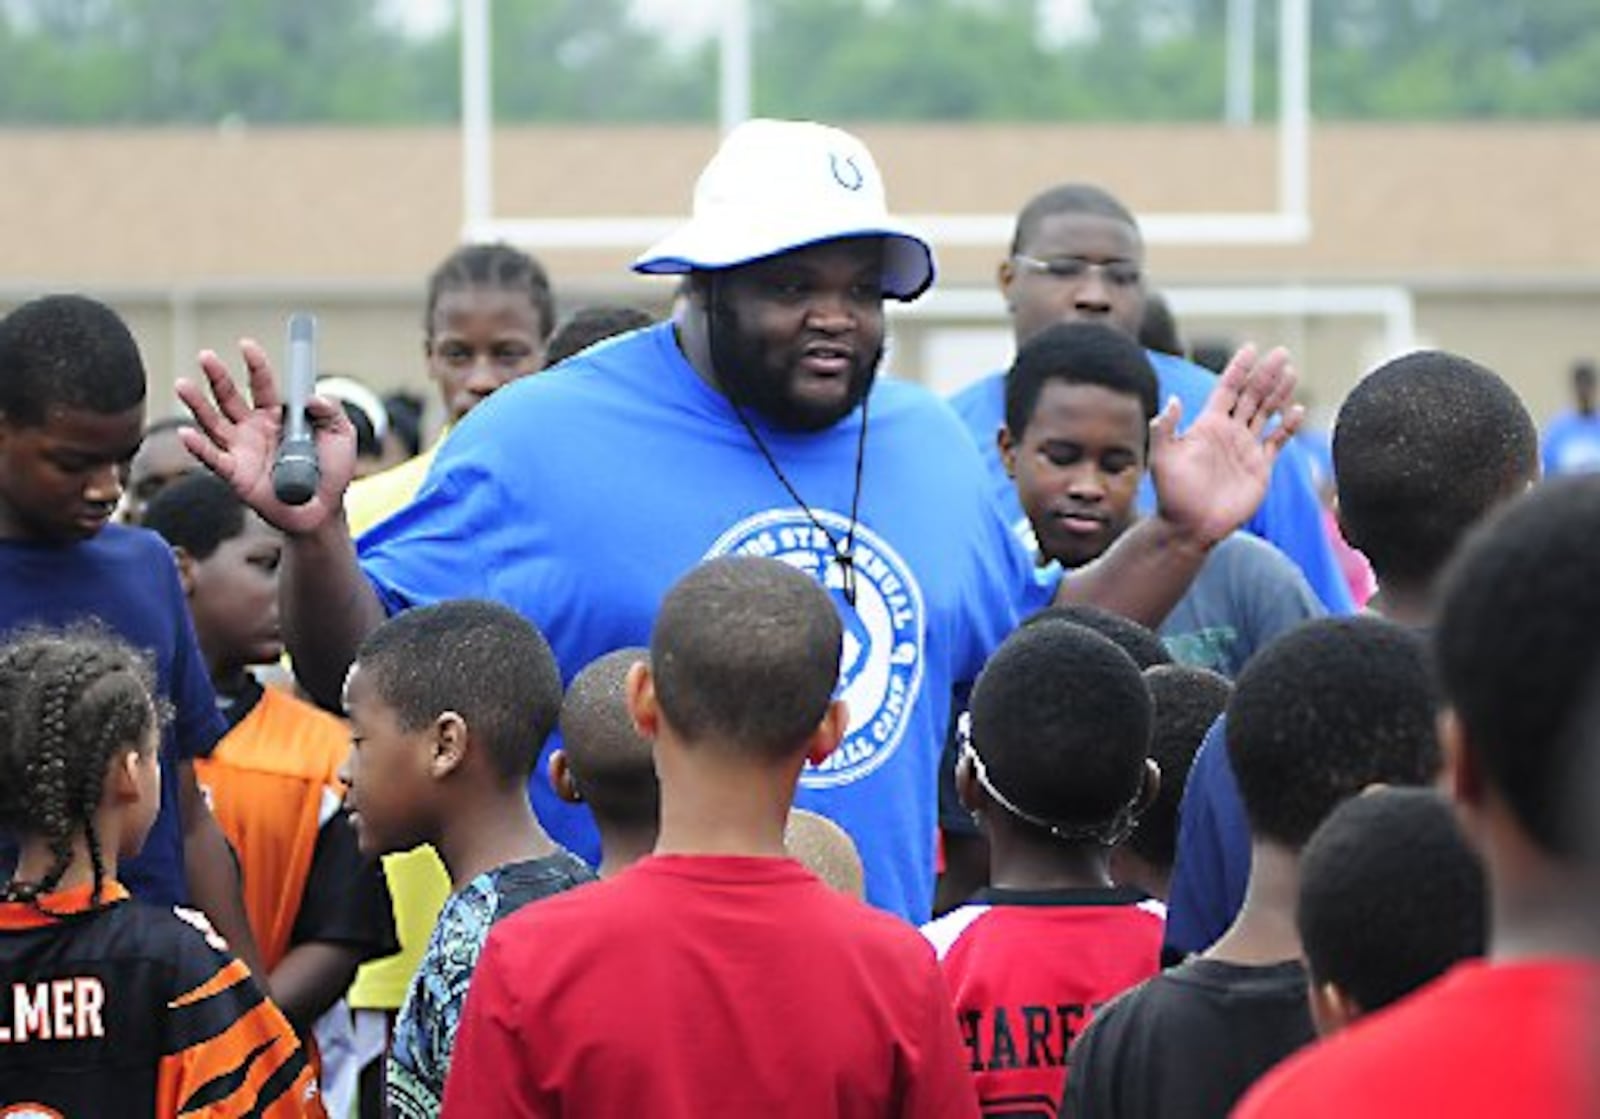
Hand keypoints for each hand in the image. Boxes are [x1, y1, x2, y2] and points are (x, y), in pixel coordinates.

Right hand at [175, 339, 356, 535]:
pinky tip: (186, 433)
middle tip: (206, 356)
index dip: (255, 364)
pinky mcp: (235, 475)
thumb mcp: (342, 435)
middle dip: (217, 376)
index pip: (262, 384)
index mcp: (277, 416)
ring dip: (197, 404)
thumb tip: (311, 396)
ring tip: (182, 384)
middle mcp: (254, 430)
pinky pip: (213, 459)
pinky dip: (198, 447)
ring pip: (213, 422)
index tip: (246, 344)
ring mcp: (241, 451)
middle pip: (229, 397)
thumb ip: (331, 410)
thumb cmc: (332, 473)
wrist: (323, 511)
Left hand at [1149, 343, 1303, 545]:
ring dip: (1279, 393)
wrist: (1189, 527)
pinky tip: (1298, 410)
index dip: (1239, 368)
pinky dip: (1288, 426)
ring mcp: (1246, 448)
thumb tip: (1173, 400)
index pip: (1227, 389)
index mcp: (1208, 425)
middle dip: (1265, 374)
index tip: (1251, 348)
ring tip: (1291, 372)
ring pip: (1266, 413)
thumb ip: (1166, 428)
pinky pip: (1277, 441)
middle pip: (1251, 395)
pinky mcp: (1260, 467)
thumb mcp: (1163, 458)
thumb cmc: (1172, 494)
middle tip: (1281, 353)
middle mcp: (1229, 432)